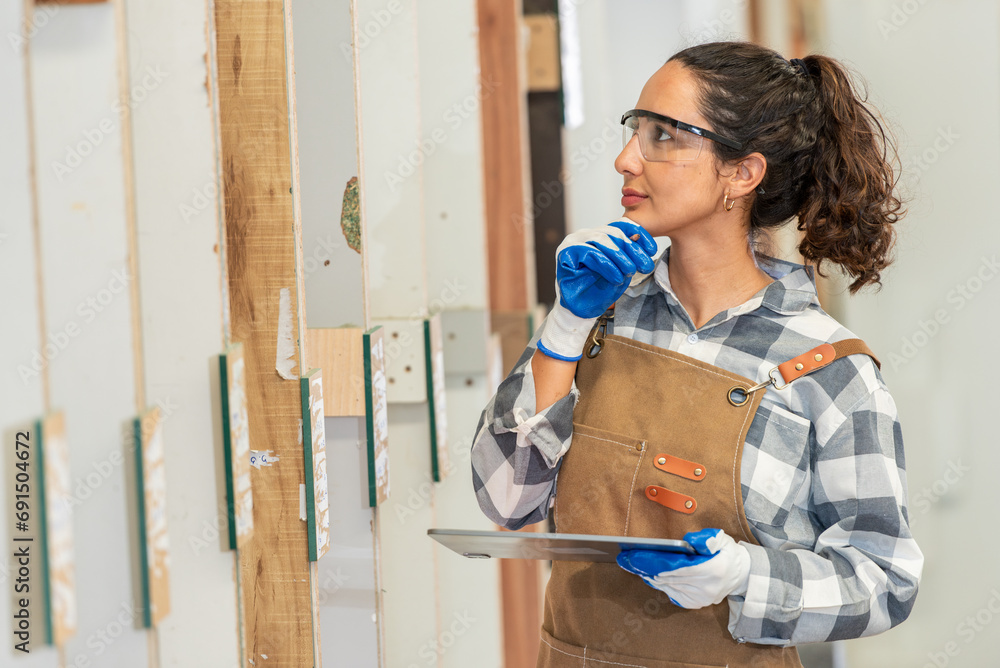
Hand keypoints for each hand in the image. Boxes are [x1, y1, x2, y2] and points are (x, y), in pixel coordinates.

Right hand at [537, 219, 655, 360]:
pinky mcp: (566, 253)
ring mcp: (575, 242)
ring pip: (602, 240)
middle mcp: (587, 235)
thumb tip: (638, 237)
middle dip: (632, 249)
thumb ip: (628, 255)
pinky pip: (590, 253)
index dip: (639, 234)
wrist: (580, 311)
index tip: (652, 250)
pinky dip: (607, 265)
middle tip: (645, 265)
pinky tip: (617, 277)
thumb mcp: (620, 270)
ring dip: (620, 256)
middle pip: (613, 232)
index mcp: (601, 236)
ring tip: (631, 271)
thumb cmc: (599, 290)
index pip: (621, 226)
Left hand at [616, 528, 750, 608]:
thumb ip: (705, 539)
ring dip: (647, 574)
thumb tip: (688, 542)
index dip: (652, 561)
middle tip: (624, 558)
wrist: (739, 574)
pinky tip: (646, 574)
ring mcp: (699, 598)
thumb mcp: (719, 538)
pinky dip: (657, 583)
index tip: (633, 555)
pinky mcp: (694, 603)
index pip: (674, 566)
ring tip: (631, 564)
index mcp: (712, 569)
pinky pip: (669, 592)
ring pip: (665, 585)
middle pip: (666, 576)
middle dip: (643, 566)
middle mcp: (705, 588)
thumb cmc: (725, 553)